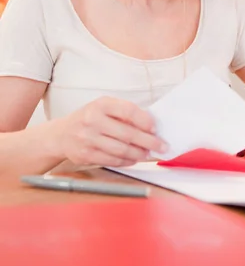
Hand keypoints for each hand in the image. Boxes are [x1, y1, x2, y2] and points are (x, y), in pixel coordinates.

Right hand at [50, 96, 166, 166]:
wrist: (61, 134)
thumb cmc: (89, 119)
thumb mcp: (104, 108)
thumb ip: (124, 113)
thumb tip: (150, 125)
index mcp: (101, 104)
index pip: (128, 111)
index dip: (145, 121)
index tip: (155, 128)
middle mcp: (92, 120)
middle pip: (127, 134)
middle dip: (148, 142)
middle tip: (161, 146)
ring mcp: (88, 139)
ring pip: (121, 150)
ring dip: (139, 154)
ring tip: (148, 153)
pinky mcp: (85, 155)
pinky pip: (112, 160)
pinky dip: (126, 161)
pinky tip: (134, 159)